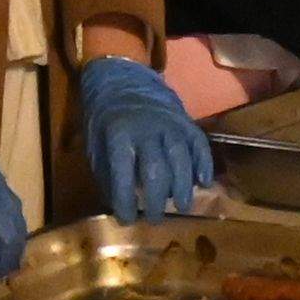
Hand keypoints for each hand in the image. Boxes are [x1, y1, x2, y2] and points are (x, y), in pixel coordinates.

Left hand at [79, 53, 216, 221]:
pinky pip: (199, 144)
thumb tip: (120, 202)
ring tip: (183, 207)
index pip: (122, 171)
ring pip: (180, 157)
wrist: (123, 79)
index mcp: (118, 133)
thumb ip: (107, 171)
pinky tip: (204, 182)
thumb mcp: (94, 143)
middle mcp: (146, 128)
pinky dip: (204, 164)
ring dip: (183, 186)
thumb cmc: (106, 118)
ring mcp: (169, 123)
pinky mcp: (185, 121)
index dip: (125, 199)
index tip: (127, 219)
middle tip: (156, 219)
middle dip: (157, 198)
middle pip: (156, 168)